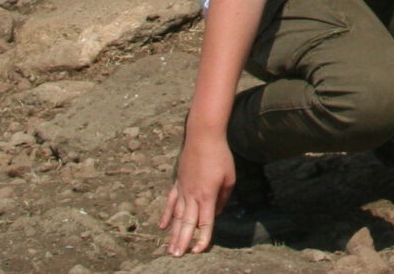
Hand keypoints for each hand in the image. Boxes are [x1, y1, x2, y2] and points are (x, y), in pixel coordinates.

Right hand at [158, 128, 235, 254]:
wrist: (203, 137)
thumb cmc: (220, 156)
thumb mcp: (229, 178)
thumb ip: (223, 199)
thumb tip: (216, 213)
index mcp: (208, 196)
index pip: (205, 222)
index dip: (203, 238)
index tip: (200, 251)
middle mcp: (192, 196)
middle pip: (187, 223)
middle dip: (183, 241)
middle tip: (176, 256)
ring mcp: (182, 190)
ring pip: (177, 216)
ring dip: (174, 233)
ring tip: (169, 249)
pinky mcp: (177, 183)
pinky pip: (170, 202)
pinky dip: (166, 215)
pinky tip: (163, 227)